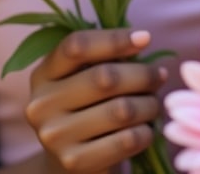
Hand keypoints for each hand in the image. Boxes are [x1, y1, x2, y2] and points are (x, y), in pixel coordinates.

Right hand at [25, 28, 167, 172]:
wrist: (71, 162)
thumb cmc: (88, 108)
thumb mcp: (84, 79)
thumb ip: (105, 58)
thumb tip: (141, 39)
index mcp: (43, 76)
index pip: (76, 46)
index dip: (114, 39)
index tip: (145, 39)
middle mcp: (41, 105)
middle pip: (105, 77)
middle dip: (143, 74)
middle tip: (159, 76)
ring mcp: (55, 136)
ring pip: (121, 109)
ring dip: (149, 104)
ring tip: (153, 104)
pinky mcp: (74, 161)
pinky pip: (127, 139)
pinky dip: (146, 132)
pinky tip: (146, 130)